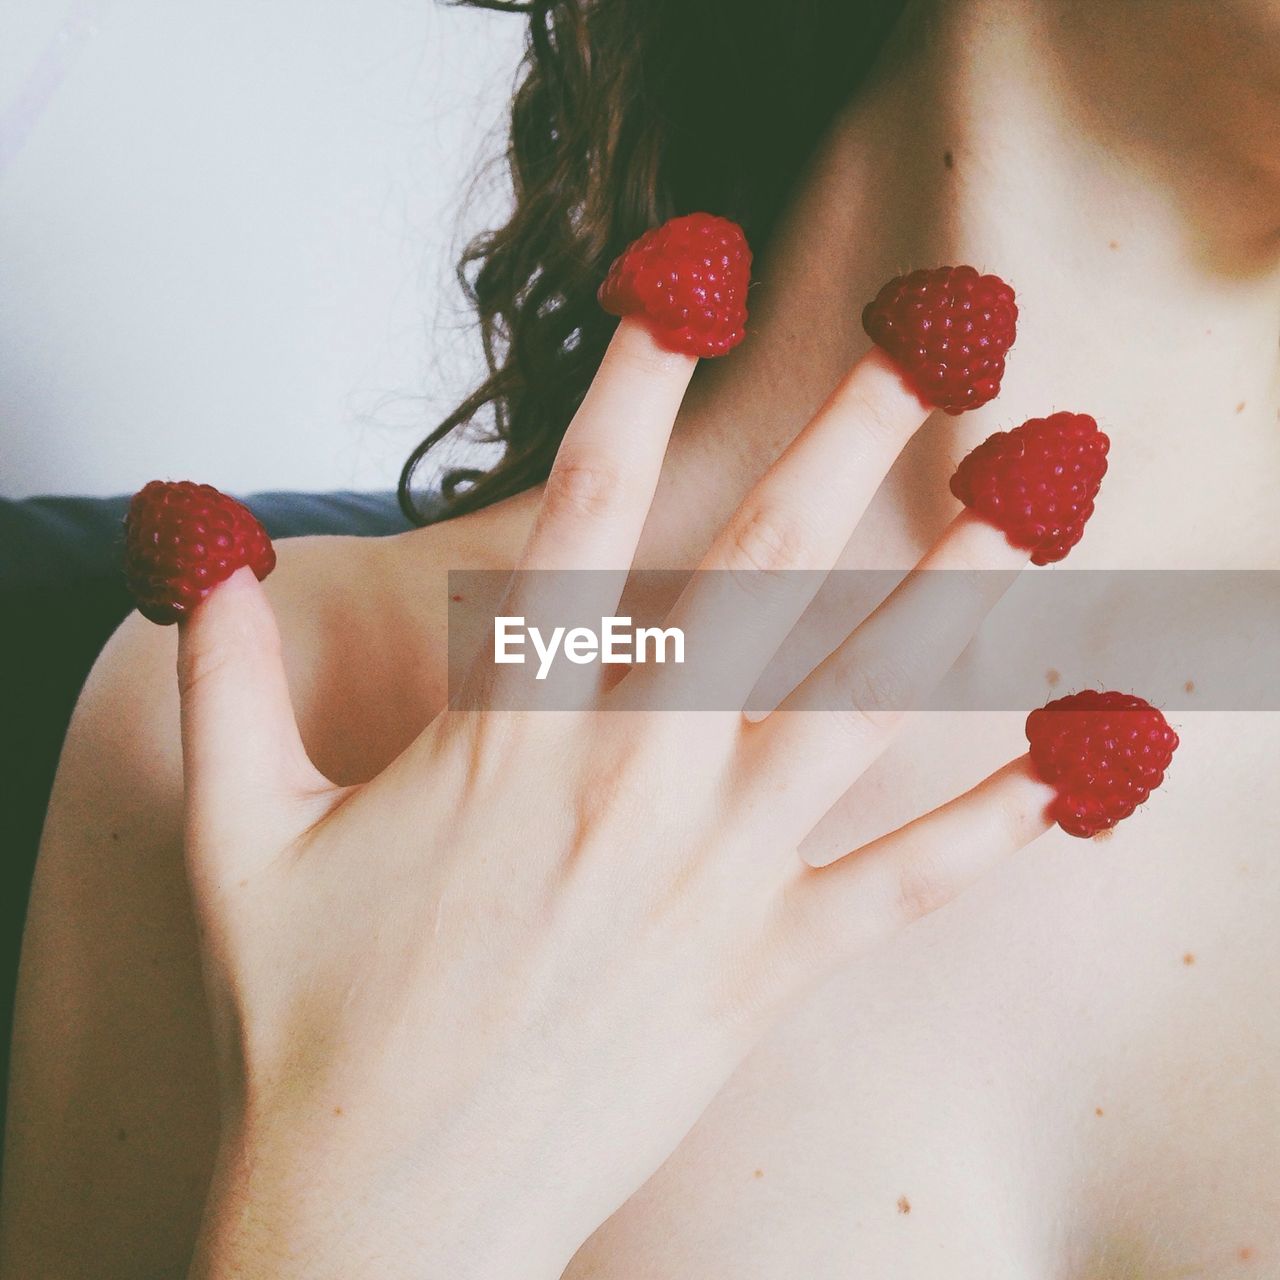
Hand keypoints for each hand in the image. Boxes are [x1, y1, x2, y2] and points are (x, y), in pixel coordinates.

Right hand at [180, 319, 1053, 1277]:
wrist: (375, 1216)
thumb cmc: (301, 1022)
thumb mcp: (235, 831)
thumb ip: (224, 676)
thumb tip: (198, 551)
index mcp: (509, 737)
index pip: (585, 513)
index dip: (639, 381)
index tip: (691, 280)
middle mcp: (631, 785)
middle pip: (762, 576)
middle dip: (848, 439)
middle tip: (935, 339)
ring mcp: (712, 880)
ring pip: (859, 705)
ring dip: (956, 589)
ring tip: (1038, 493)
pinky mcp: (761, 971)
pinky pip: (903, 888)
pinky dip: (997, 824)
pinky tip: (1081, 758)